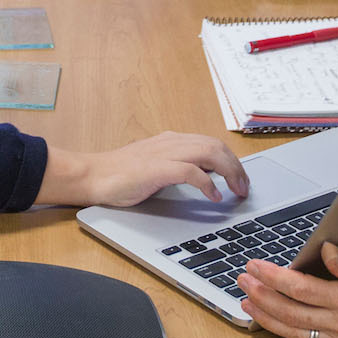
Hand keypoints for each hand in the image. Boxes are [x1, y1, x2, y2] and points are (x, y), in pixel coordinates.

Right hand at [36, 132, 250, 207]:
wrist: (92, 175)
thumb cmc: (120, 175)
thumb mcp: (156, 166)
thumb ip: (178, 167)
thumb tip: (205, 177)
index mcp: (171, 141)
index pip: (211, 143)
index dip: (231, 160)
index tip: (241, 178)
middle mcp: (170, 143)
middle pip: (215, 146)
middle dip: (236, 166)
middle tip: (244, 188)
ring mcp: (163, 154)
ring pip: (208, 153)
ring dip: (229, 172)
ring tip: (236, 190)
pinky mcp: (156, 169)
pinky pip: (190, 172)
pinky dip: (206, 183)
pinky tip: (213, 197)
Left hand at [238, 241, 337, 337]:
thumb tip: (326, 251)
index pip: (302, 288)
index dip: (274, 277)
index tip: (255, 265)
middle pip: (291, 311)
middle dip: (262, 295)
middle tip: (242, 279)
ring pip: (293, 331)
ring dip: (266, 316)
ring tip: (245, 300)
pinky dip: (281, 331)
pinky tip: (267, 319)